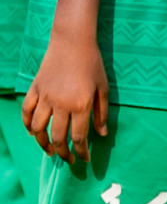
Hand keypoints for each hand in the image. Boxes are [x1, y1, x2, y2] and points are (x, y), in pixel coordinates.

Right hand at [23, 37, 108, 162]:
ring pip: (38, 129)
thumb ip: (102, 113)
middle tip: (67, 159)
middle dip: (63, 153)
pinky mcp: (34, 90)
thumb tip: (102, 134)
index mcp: (81, 105)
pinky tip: (33, 132)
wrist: (73, 42)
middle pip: (57, 137)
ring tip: (50, 150)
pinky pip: (26, 112)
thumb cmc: (93, 64)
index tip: (84, 160)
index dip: (81, 152)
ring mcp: (45, 98)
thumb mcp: (104, 88)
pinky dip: (27, 125)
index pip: (79, 137)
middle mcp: (61, 105)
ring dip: (43, 143)